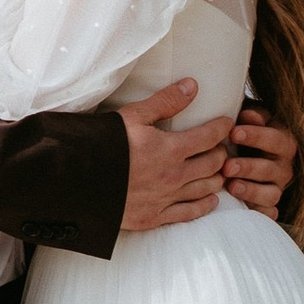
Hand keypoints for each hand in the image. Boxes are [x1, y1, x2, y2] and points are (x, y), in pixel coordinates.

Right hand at [117, 79, 233, 231]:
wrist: (77, 182)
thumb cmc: (102, 145)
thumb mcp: (132, 116)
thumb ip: (165, 102)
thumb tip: (192, 86)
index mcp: (170, 149)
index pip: (209, 137)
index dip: (221, 128)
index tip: (227, 122)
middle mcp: (173, 176)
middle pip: (212, 164)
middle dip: (221, 153)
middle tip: (221, 146)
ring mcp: (165, 199)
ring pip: (206, 188)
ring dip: (217, 178)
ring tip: (219, 170)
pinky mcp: (154, 217)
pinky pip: (189, 213)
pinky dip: (205, 205)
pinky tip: (211, 200)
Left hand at [223, 106, 296, 222]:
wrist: (249, 157)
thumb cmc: (245, 133)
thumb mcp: (250, 120)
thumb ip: (252, 116)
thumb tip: (248, 114)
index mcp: (283, 141)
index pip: (275, 139)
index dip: (256, 136)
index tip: (233, 133)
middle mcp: (284, 167)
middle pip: (271, 169)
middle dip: (248, 167)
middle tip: (227, 166)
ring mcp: (278, 188)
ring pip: (271, 194)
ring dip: (251, 191)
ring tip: (231, 186)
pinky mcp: (270, 206)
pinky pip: (269, 214)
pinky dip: (257, 212)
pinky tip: (240, 207)